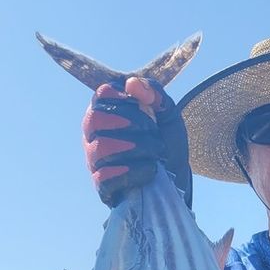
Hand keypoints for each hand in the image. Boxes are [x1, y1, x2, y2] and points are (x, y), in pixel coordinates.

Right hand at [83, 77, 191, 207]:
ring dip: (136, 148)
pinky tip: (149, 171)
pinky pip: (105, 177)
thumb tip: (132, 83)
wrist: (176, 180)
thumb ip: (155, 94)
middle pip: (96, 119)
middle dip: (131, 124)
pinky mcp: (101, 186)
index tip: (146, 108)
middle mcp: (93, 133)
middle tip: (153, 132)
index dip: (126, 99)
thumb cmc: (167, 144)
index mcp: (106, 111)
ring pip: (102, 148)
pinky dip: (131, 172)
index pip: (102, 94)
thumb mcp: (168, 115)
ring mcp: (94, 160)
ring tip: (156, 154)